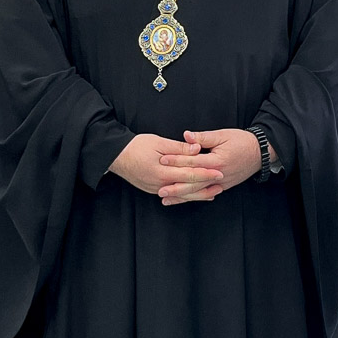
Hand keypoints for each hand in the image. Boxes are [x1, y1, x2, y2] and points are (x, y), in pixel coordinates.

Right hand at [109, 134, 223, 198]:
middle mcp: (160, 184)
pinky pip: (174, 195)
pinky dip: (186, 195)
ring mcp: (156, 189)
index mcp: (163, 172)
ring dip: (199, 194)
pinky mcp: (153, 190)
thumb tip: (197, 149)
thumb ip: (180, 148)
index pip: (190, 174)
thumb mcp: (159, 142)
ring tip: (213, 192)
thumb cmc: (136, 146)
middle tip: (221, 182)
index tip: (220, 172)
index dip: (206, 173)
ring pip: (182, 195)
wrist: (116, 156)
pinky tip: (195, 194)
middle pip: (189, 187)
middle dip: (206, 185)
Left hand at [155, 129, 261, 204]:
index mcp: (217, 160)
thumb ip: (203, 137)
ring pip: (199, 192)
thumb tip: (186, 135)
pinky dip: (195, 198)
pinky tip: (184, 200)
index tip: (162, 160)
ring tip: (166, 199)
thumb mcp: (222, 135)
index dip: (176, 161)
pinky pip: (206, 194)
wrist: (260, 152)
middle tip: (160, 190)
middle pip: (193, 183)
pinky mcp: (224, 186)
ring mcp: (221, 183)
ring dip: (182, 197)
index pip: (192, 162)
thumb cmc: (242, 141)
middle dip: (176, 187)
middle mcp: (218, 175)